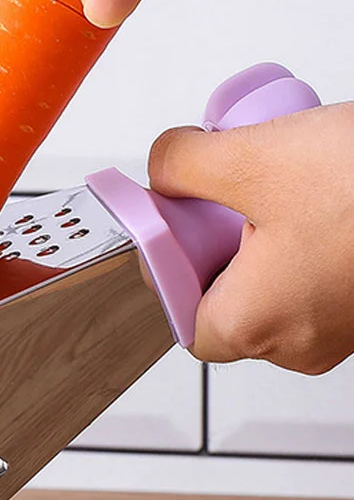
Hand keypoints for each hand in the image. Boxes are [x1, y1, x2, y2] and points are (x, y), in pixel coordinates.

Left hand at [148, 104, 353, 374]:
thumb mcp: (254, 157)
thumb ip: (183, 165)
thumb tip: (164, 166)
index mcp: (256, 325)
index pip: (182, 320)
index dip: (169, 270)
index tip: (172, 225)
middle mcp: (300, 343)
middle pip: (226, 303)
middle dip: (217, 245)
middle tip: (224, 195)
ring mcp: (343, 329)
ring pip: (275, 288)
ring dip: (263, 239)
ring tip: (275, 188)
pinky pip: (318, 280)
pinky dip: (305, 243)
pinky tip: (316, 197)